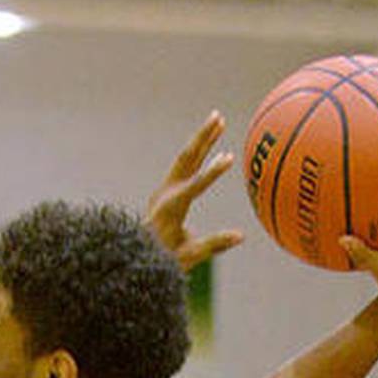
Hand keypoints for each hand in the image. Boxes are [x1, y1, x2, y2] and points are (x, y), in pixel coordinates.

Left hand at [144, 112, 243, 270]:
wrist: (136, 257)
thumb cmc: (163, 260)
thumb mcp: (189, 256)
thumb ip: (214, 244)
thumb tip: (241, 236)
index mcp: (171, 209)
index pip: (195, 186)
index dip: (212, 172)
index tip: (229, 157)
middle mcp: (166, 193)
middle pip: (187, 159)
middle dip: (203, 138)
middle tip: (219, 117)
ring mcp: (164, 188)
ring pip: (185, 157)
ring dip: (201, 138)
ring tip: (218, 118)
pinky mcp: (166, 188)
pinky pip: (184, 164)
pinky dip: (197, 150)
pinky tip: (208, 137)